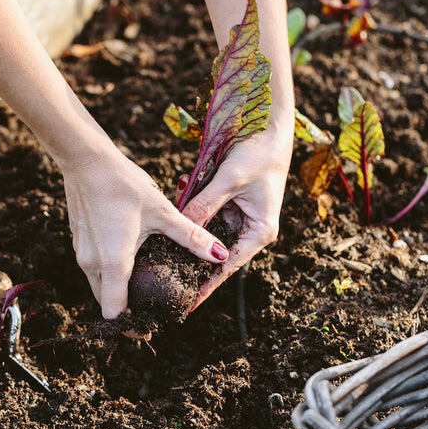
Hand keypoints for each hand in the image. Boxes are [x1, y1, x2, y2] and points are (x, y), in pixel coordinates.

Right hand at [61, 145, 229, 318]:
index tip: (149, 326)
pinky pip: (93, 269)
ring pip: (98, 286)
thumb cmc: (123, 184)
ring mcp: (82, 253)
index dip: (131, 324)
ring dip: (117, 291)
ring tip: (143, 287)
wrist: (85, 160)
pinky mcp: (79, 241)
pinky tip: (129, 259)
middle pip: (106, 303)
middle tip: (152, 309)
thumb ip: (190, 237)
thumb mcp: (162, 212)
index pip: (114, 312)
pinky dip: (109, 274)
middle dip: (127, 311)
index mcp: (113, 263)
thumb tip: (220, 255)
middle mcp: (92, 263)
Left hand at [179, 127, 291, 309]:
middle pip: (213, 253)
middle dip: (188, 259)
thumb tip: (180, 225)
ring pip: (204, 232)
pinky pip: (203, 212)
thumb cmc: (259, 153)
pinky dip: (189, 207)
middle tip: (161, 276)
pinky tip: (174, 200)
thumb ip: (204, 204)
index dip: (207, 286)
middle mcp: (248, 229)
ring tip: (160, 242)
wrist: (268, 125)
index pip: (227, 267)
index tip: (188, 303)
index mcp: (259, 232)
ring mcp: (235, 216)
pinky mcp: (225, 203)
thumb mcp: (229, 180)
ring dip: (186, 230)